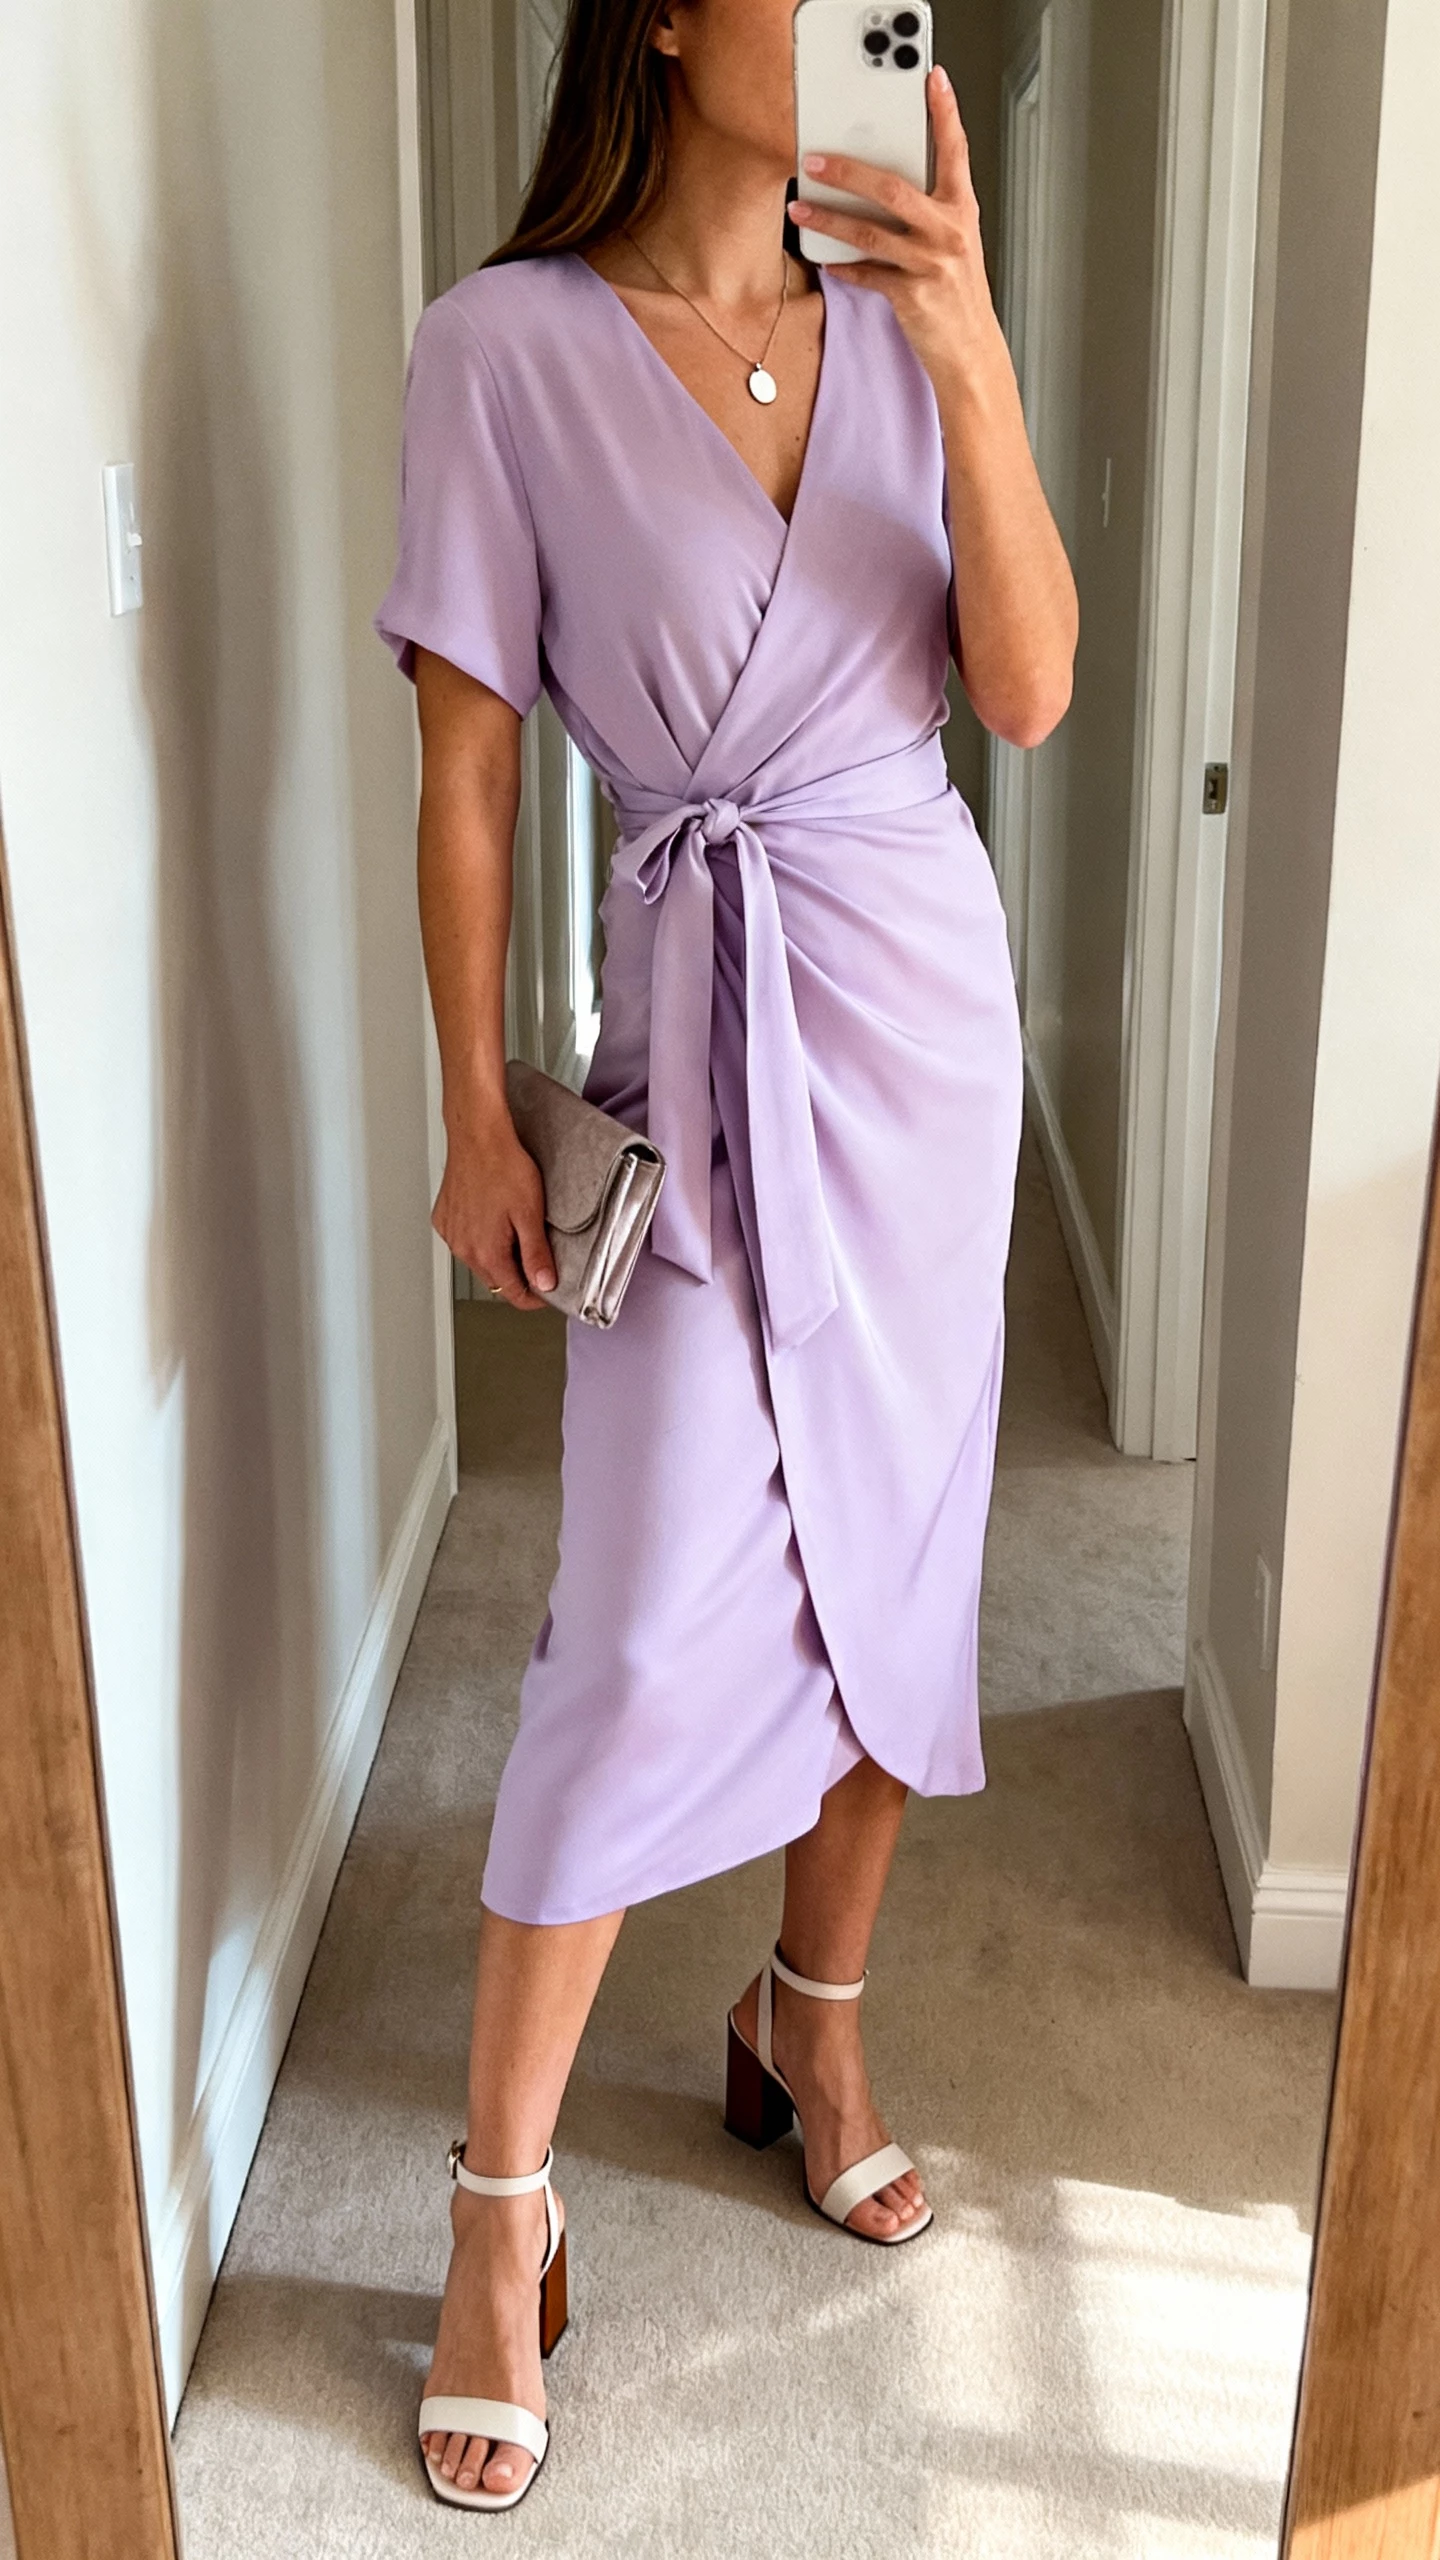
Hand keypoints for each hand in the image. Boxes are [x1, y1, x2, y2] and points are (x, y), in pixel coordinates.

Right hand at [432, 1108, 556, 1309]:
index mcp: (487, 1252)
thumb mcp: (530, 1214)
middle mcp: (463, 1248)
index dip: (534, 1298)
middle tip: (537, 1259)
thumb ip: (536, 1254)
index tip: (547, 1293)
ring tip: (515, 1234)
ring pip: (478, 1261)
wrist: (477, 1137)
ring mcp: (451, 1234)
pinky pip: (463, 1241)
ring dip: (497, 1257)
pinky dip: (479, 1239)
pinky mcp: (444, 1219)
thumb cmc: (503, 1167)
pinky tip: (492, 1220)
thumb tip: (544, 1283)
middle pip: (495, 1279)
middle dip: (517, 1276)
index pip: (512, 1293)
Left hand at [790, 66, 1005, 395]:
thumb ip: (928, 211)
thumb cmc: (957, 295)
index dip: (945, 113)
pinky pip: (866, 274)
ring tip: (800, 206)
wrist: (970, 351)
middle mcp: (949, 233)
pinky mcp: (912, 296)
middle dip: (848, 171)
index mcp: (961, 211)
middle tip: (815, 158)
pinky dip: (842, 266)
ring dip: (829, 218)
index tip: (933, 79)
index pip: (955, 152)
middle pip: (893, 189)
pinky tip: (823, 258)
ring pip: (870, 232)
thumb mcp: (954, 243)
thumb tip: (881, 185)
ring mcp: (931, 264)